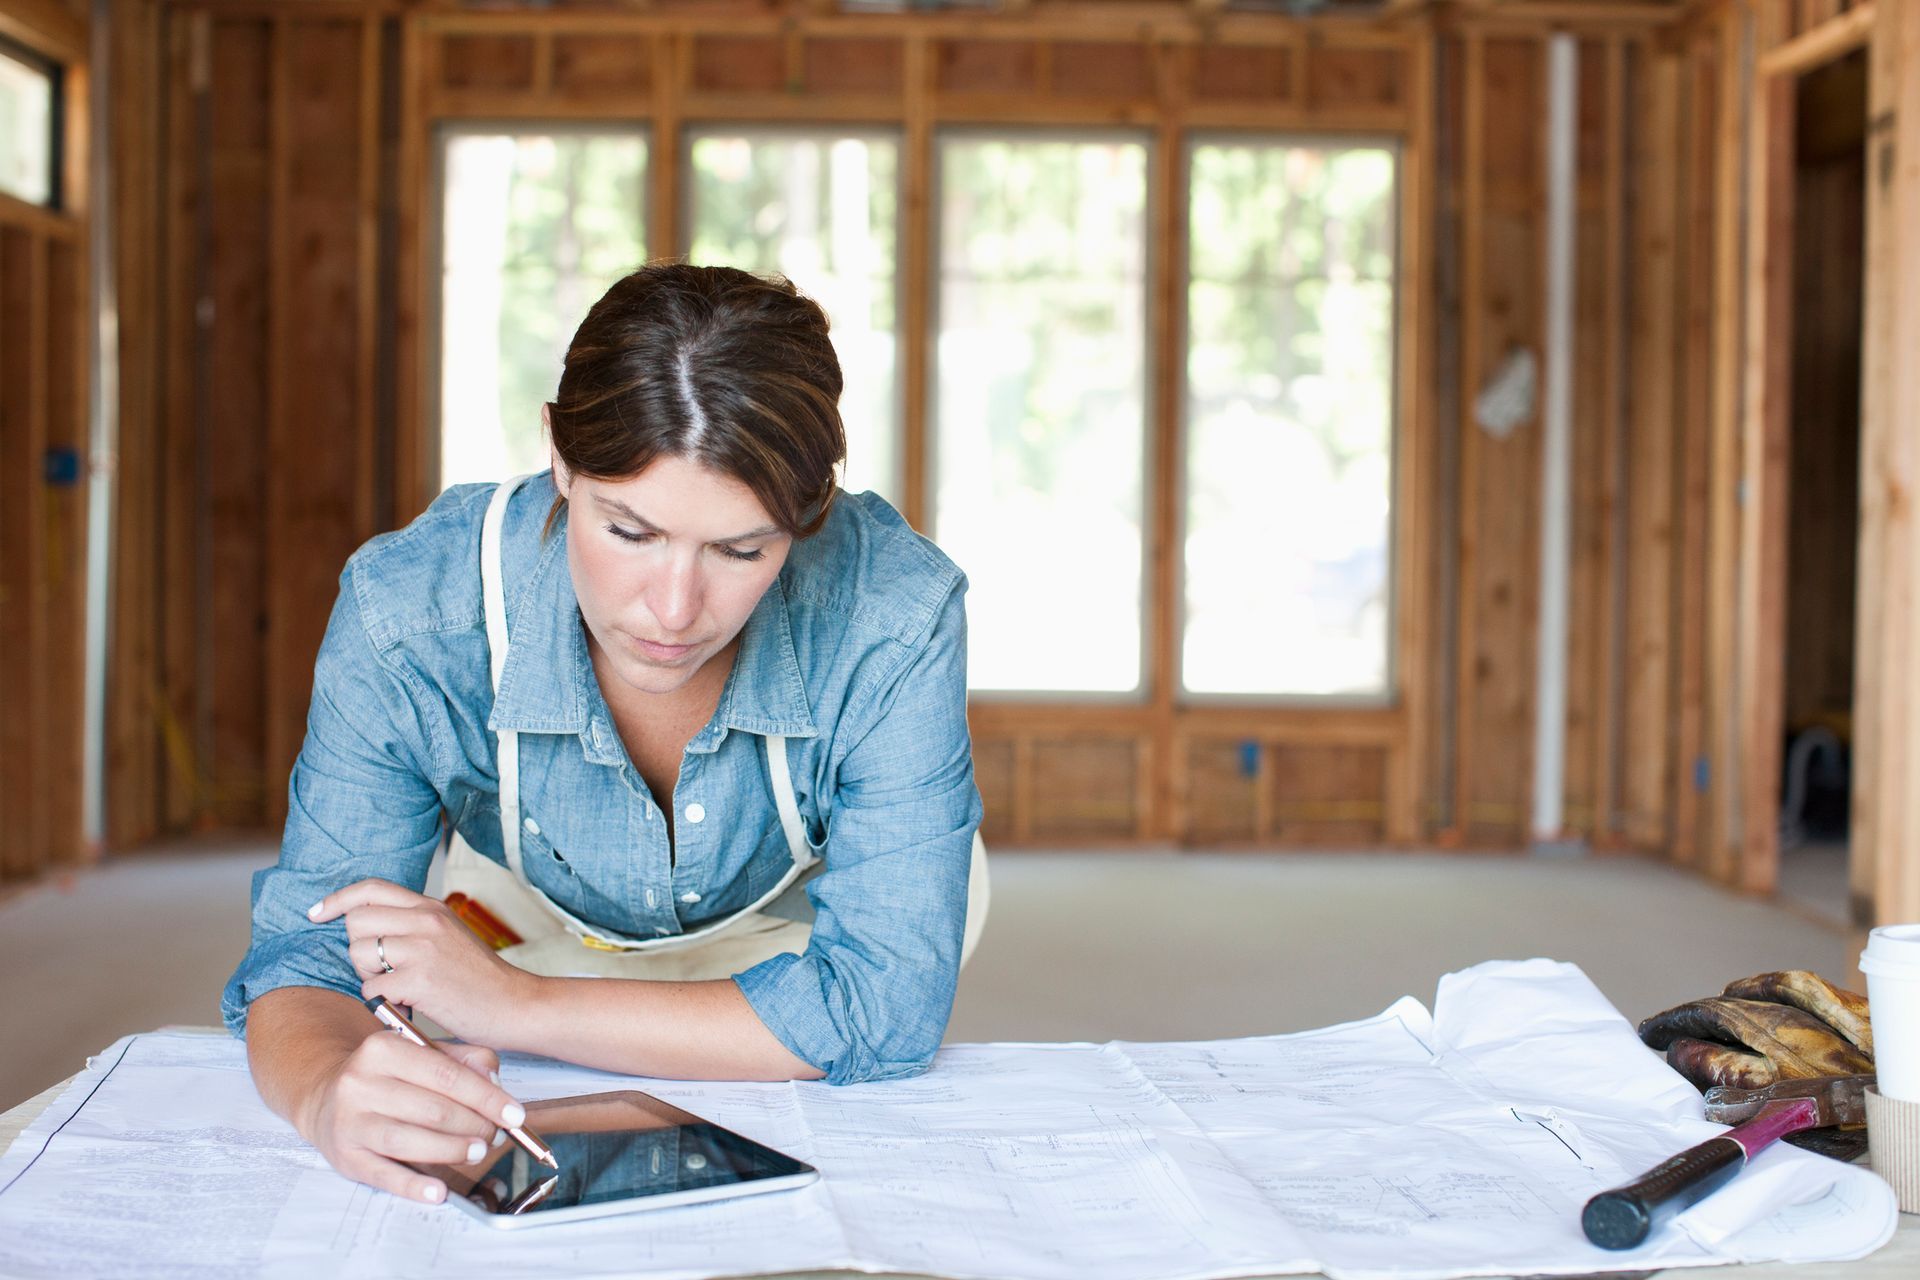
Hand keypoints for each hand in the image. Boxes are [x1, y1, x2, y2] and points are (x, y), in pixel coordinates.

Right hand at [298, 1027, 523, 1204]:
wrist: (325, 1097)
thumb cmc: (387, 1076)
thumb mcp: (422, 1052)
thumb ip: (465, 1060)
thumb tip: (495, 1082)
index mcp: (383, 1048)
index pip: (447, 1075)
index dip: (487, 1098)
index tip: (514, 1114)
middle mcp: (361, 1083)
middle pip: (432, 1109)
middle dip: (474, 1126)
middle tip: (495, 1135)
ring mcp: (350, 1121)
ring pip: (410, 1141)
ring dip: (452, 1150)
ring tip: (478, 1152)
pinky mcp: (345, 1157)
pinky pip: (384, 1175)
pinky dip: (414, 1186)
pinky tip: (439, 1192)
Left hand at [309, 879, 534, 1045]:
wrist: (515, 1004)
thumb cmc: (479, 978)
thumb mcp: (448, 935)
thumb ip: (413, 924)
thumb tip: (364, 924)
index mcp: (431, 907)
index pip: (370, 888)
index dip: (337, 900)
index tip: (316, 914)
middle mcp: (426, 920)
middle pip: (356, 922)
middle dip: (359, 949)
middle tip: (384, 968)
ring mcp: (423, 948)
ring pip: (359, 953)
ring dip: (370, 974)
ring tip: (400, 984)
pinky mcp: (420, 979)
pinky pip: (372, 986)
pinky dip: (382, 1000)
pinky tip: (407, 1001)